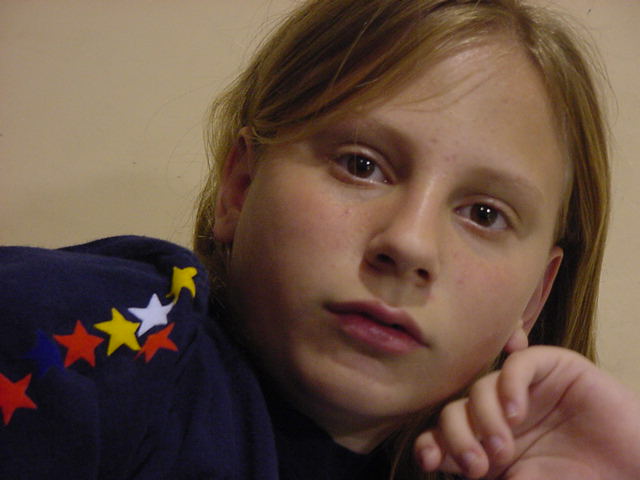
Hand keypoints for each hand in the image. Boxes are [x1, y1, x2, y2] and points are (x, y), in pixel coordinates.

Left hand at [414, 346, 639, 478]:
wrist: (636, 467)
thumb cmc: (583, 479)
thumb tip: (448, 475)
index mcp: (488, 444)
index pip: (444, 437)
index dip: (430, 445)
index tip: (431, 463)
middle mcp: (498, 414)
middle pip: (453, 411)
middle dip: (456, 437)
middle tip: (476, 465)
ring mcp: (522, 389)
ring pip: (480, 388)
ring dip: (483, 419)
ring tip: (504, 447)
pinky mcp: (550, 367)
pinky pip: (516, 364)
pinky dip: (509, 385)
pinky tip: (517, 412)